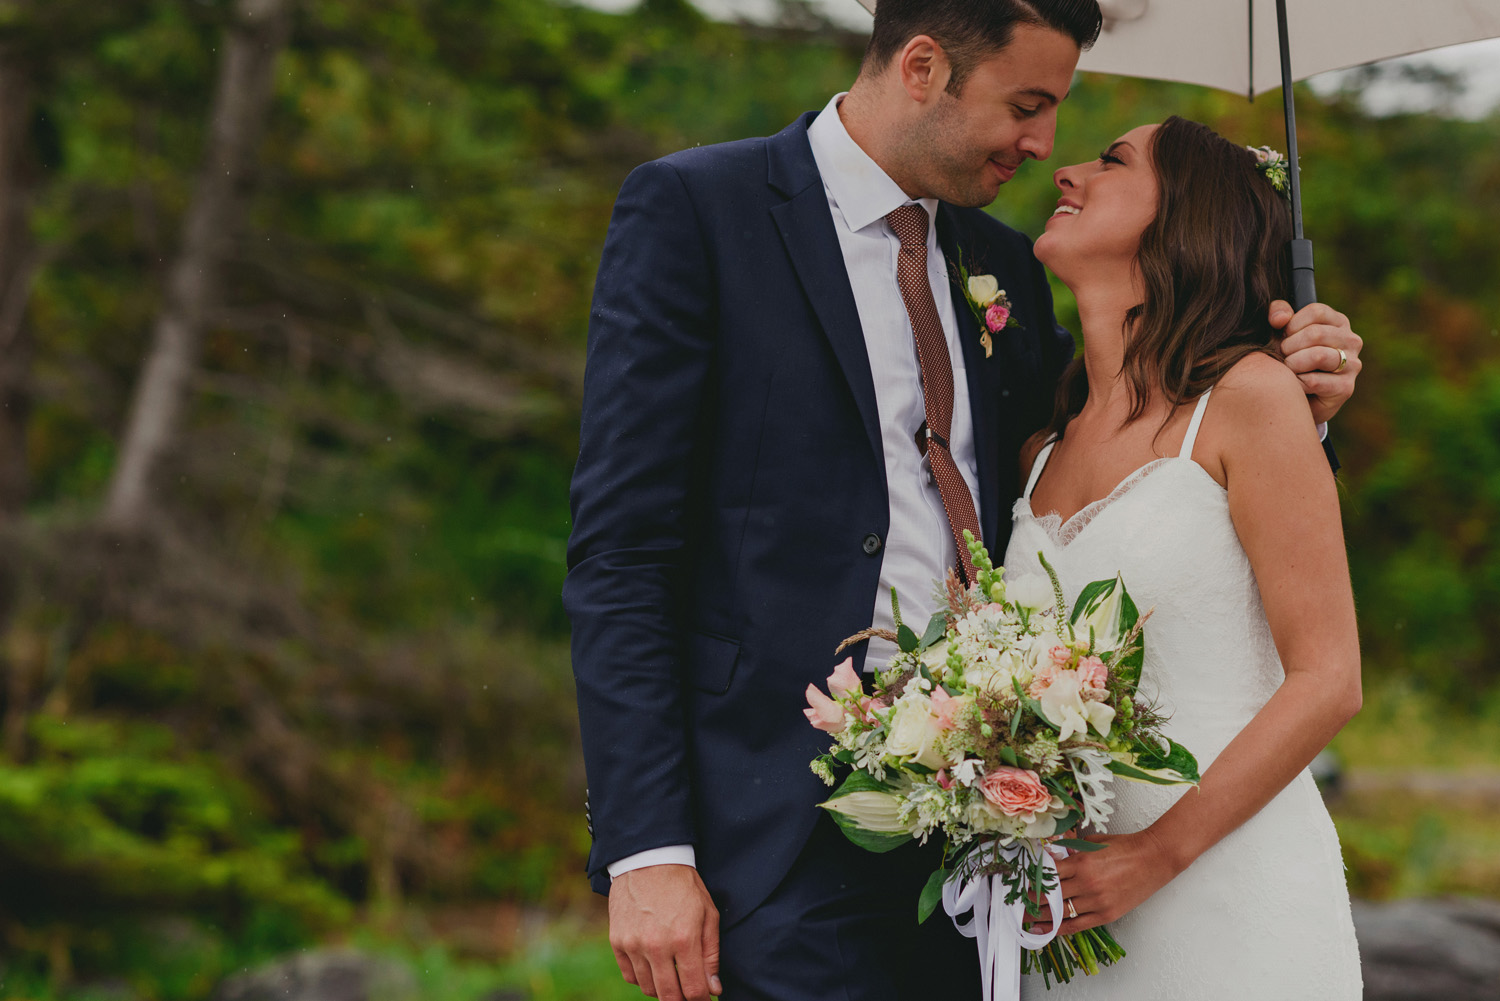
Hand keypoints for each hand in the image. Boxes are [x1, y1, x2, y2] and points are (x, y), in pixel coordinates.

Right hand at [609, 864, 721, 999]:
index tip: (705, 996)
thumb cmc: (683, 886)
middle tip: (689, 991)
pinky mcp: (617, 941)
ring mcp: (633, 945)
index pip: (694, 990)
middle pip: (669, 996)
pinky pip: (630, 976)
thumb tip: (714, 988)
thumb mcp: (707, 913)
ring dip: (662, 989)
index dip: (702, 998)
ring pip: (648, 989)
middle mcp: (657, 946)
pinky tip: (654, 965)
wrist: (648, 859)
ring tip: (672, 975)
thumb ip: (711, 954)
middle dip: (682, 999)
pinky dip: (643, 977)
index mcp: (684, 939)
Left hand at [1027, 829, 1182, 935]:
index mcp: (1081, 862)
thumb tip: (1051, 857)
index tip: (1020, 883)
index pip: (1046, 874)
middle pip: (1050, 895)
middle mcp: (1087, 883)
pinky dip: (1060, 928)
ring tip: (1026, 918)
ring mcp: (1097, 901)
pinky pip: (1077, 925)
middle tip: (1017, 904)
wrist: (1154, 858)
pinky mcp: (1107, 914)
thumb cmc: (1125, 847)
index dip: (1031, 880)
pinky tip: (1047, 930)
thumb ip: (1071, 852)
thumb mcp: (1093, 843)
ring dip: (1040, 916)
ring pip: (1060, 912)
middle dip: (1031, 900)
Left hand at [1269, 300, 1362, 423]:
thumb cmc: (1289, 359)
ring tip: (1288, 370)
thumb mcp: (1282, 332)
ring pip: (1317, 356)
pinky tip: (1295, 385)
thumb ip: (1278, 314)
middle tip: (1283, 358)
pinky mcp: (1346, 388)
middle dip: (1289, 347)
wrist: (1295, 399)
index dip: (1292, 324)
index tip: (1285, 337)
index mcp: (1338, 322)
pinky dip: (1297, 383)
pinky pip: (1314, 381)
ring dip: (1293, 364)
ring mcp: (1352, 364)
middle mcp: (1351, 340)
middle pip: (1315, 333)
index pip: (1316, 312)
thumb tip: (1279, 318)